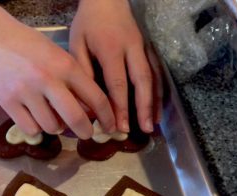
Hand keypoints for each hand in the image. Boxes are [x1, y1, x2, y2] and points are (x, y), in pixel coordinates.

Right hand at [0, 4, 115, 139]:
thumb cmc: (32, 49)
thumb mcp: (59, 57)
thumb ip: (74, 81)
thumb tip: (89, 112)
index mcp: (66, 66)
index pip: (95, 97)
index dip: (106, 116)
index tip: (109, 126)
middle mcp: (48, 80)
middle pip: (75, 117)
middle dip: (85, 131)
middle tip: (87, 135)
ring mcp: (27, 92)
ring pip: (51, 126)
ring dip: (56, 127)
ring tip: (52, 118)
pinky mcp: (9, 103)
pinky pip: (31, 129)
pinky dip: (36, 129)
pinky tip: (34, 119)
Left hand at [69, 0, 161, 132]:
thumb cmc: (88, 24)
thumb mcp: (77, 44)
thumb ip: (83, 71)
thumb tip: (88, 100)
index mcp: (112, 49)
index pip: (118, 84)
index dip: (120, 107)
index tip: (118, 126)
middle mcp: (132, 49)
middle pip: (142, 82)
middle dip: (143, 108)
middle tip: (143, 130)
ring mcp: (143, 48)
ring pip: (153, 77)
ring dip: (154, 102)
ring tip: (153, 124)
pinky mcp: (148, 48)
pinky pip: (157, 71)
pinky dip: (158, 91)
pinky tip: (157, 108)